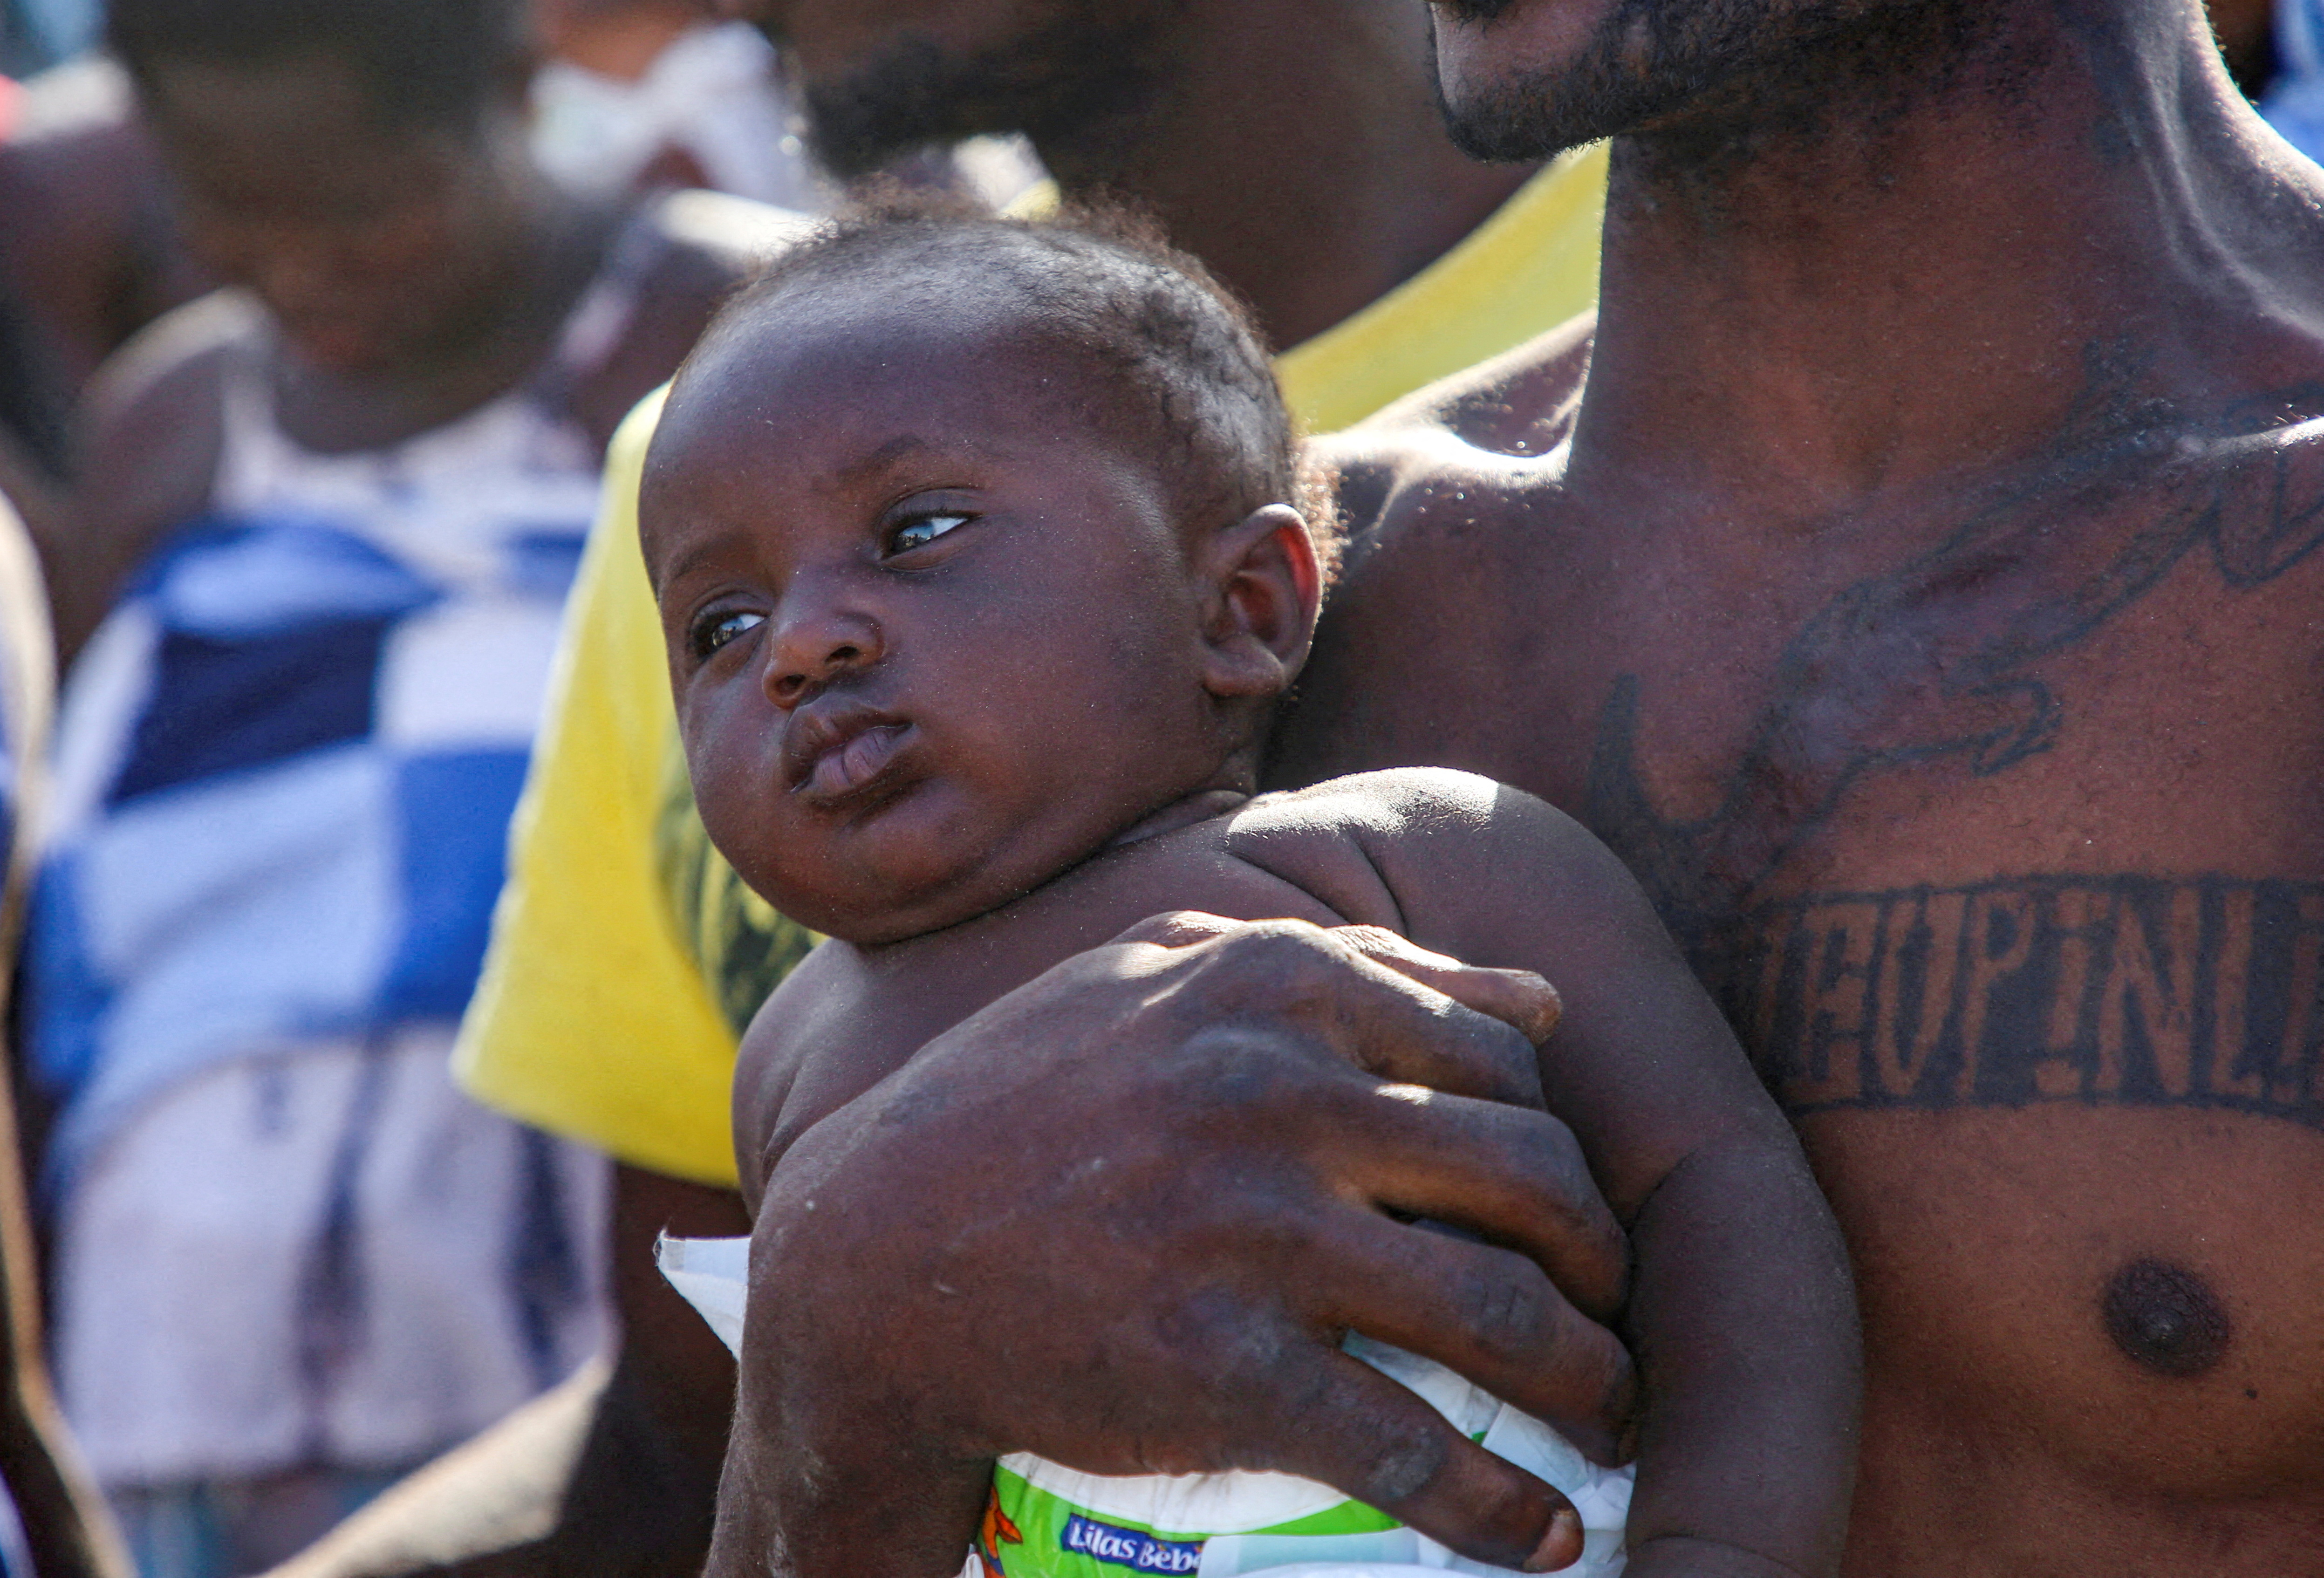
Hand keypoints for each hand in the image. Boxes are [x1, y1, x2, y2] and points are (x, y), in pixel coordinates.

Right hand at [708, 916, 1634, 1577]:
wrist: (871, 1256)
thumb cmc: (1018, 1101)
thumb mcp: (1159, 978)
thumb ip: (1343, 963)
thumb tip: (1534, 1005)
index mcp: (1271, 984)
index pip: (1502, 1062)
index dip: (1564, 1147)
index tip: (1572, 1213)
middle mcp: (1273, 1093)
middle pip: (1529, 1182)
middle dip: (1602, 1267)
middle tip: (1613, 1321)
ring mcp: (1248, 1233)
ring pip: (1500, 1315)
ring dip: (1590, 1384)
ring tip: (1607, 1420)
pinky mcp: (1219, 1370)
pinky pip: (1411, 1447)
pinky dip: (1502, 1506)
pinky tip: (1543, 1535)